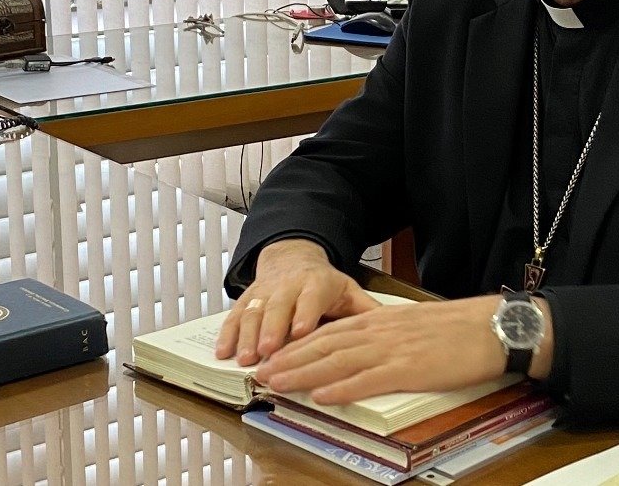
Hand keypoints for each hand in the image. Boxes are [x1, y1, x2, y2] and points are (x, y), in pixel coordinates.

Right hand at [215, 238, 378, 365]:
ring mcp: (264, 292)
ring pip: (253, 312)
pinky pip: (235, 316)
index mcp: (316, 284)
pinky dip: (228, 334)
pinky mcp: (247, 300)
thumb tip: (395, 329)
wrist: (293, 259)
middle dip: (271, 329)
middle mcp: (287, 286)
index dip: (305, 314)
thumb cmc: (325, 284)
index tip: (301, 332)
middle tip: (268, 351)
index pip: (311, 298)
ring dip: (247, 336)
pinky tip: (223, 353)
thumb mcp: (349, 291)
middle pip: (277, 307)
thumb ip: (367, 311)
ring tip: (245, 359)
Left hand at [256, 295, 508, 404]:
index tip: (276, 356)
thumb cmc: (459, 329)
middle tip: (262, 372)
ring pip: (336, 362)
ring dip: (303, 374)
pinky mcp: (408, 369)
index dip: (299, 346)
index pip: (329, 333)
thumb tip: (365, 349)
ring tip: (277, 383)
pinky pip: (367, 380)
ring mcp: (392, 350)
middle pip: (324, 345)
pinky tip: (321, 396)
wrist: (492, 327)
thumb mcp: (414, 325)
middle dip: (289, 360)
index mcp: (380, 321)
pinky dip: (340, 388)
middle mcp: (379, 332)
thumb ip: (387, 335)